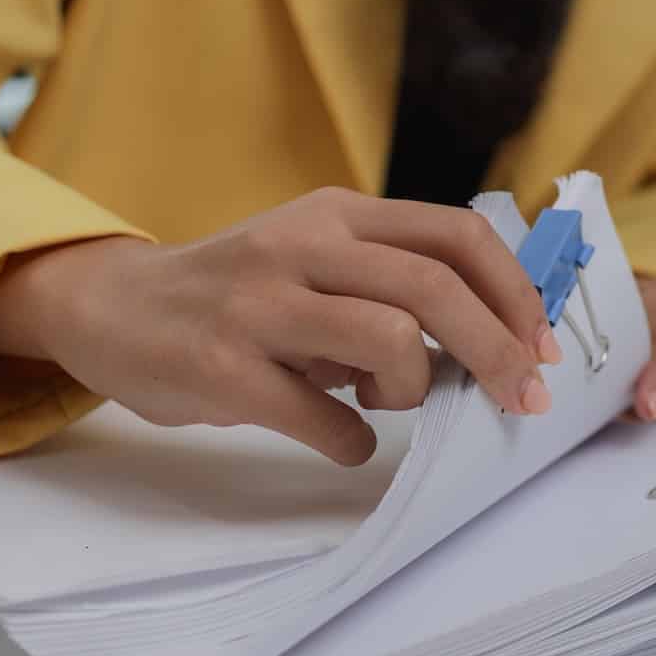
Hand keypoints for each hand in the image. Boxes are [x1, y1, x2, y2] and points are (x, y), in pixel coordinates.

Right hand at [0, 188, 560, 465]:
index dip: (516, 293)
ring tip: (387, 400)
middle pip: (437, 287)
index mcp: (337, 214)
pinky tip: (343, 437)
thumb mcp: (316, 259)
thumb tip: (498, 336)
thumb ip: (392, 281)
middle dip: (500, 350)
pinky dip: (354, 441)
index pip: (457, 234)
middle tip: (525, 397)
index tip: (544, 347)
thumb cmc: (239, 294)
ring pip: (391, 340)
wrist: (112, 307)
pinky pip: (325, 419)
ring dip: (415, 389)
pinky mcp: (222, 367)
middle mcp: (301, 245)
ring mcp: (258, 304)